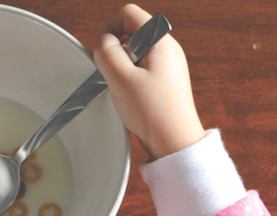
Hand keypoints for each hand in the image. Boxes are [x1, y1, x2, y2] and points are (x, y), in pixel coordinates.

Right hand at [92, 4, 205, 159]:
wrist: (174, 142)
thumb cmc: (155, 114)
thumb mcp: (121, 79)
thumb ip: (106, 53)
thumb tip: (103, 42)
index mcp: (160, 41)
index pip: (129, 14)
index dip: (109, 27)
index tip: (102, 49)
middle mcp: (168, 49)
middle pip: (131, 32)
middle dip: (115, 50)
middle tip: (114, 74)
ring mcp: (168, 64)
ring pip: (134, 52)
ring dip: (122, 67)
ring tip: (125, 88)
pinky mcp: (165, 80)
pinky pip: (141, 68)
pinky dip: (130, 78)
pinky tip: (132, 96)